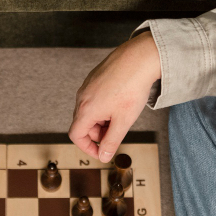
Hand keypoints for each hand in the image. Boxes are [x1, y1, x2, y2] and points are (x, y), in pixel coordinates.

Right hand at [69, 32, 160, 161]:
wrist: (139, 58)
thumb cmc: (132, 87)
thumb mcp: (123, 121)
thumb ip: (111, 142)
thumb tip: (104, 156)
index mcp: (86, 110)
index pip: (76, 136)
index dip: (88, 148)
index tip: (101, 152)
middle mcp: (82, 97)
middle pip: (83, 124)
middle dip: (99, 133)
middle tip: (117, 132)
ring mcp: (87, 86)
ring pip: (90, 111)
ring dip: (102, 120)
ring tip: (121, 115)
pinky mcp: (94, 78)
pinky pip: (94, 98)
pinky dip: (104, 107)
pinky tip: (120, 102)